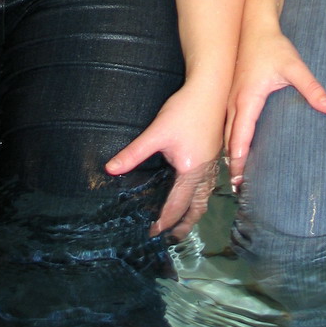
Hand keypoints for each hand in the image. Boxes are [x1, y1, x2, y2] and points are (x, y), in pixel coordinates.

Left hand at [104, 82, 223, 240]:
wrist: (210, 89)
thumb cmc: (185, 110)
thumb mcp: (156, 132)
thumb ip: (134, 153)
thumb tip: (111, 169)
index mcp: (191, 171)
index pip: (177, 206)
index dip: (164, 222)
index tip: (153, 233)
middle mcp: (205, 172)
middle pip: (197, 208)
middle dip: (185, 224)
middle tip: (172, 237)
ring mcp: (213, 163)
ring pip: (206, 197)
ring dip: (194, 211)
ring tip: (184, 221)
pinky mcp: (215, 154)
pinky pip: (209, 184)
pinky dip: (201, 196)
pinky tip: (194, 192)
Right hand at [225, 27, 325, 190]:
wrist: (255, 27)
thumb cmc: (273, 47)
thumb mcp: (295, 67)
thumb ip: (312, 88)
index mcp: (247, 98)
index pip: (240, 134)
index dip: (239, 157)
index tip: (239, 177)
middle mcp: (235, 101)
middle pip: (229, 139)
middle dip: (233, 162)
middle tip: (238, 187)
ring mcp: (231, 98)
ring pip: (226, 132)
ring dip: (230, 152)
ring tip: (237, 176)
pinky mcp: (233, 96)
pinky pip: (228, 123)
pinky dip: (231, 140)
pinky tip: (236, 151)